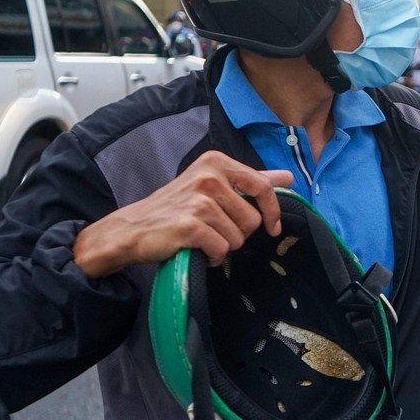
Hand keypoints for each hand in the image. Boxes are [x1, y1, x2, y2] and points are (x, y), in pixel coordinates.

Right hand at [73, 151, 293, 278]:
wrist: (132, 229)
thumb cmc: (176, 208)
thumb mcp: (213, 186)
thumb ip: (250, 181)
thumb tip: (287, 177)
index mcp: (216, 162)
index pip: (262, 186)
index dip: (273, 211)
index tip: (273, 228)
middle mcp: (208, 177)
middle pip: (253, 219)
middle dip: (240, 233)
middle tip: (216, 231)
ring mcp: (199, 201)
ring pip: (238, 237)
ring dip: (225, 245)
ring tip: (204, 238)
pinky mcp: (190, 225)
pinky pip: (222, 249)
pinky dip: (213, 257)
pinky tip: (198, 250)